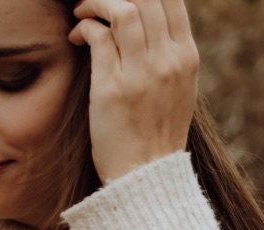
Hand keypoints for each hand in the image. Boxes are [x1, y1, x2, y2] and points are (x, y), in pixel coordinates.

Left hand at [70, 0, 198, 183]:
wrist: (145, 177)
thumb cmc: (156, 134)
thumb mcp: (178, 89)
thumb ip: (169, 53)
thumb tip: (151, 19)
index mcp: (186, 57)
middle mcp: (167, 60)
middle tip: (96, 1)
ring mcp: (140, 74)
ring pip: (123, 9)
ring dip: (96, 2)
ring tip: (82, 11)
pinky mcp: (112, 89)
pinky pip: (98, 37)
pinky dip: (84, 26)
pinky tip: (77, 35)